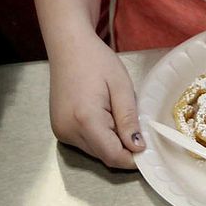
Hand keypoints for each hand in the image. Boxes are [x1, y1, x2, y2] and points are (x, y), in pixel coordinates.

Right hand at [48, 31, 144, 168]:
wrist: (68, 46)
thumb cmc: (96, 60)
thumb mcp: (121, 87)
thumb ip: (129, 119)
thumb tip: (138, 147)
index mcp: (85, 119)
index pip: (113, 156)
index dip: (133, 159)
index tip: (148, 150)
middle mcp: (68, 130)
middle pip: (103, 156)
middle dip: (122, 148)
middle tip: (134, 125)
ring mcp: (60, 131)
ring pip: (94, 151)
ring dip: (110, 142)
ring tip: (113, 113)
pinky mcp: (58, 129)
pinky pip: (84, 143)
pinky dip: (97, 136)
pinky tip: (100, 115)